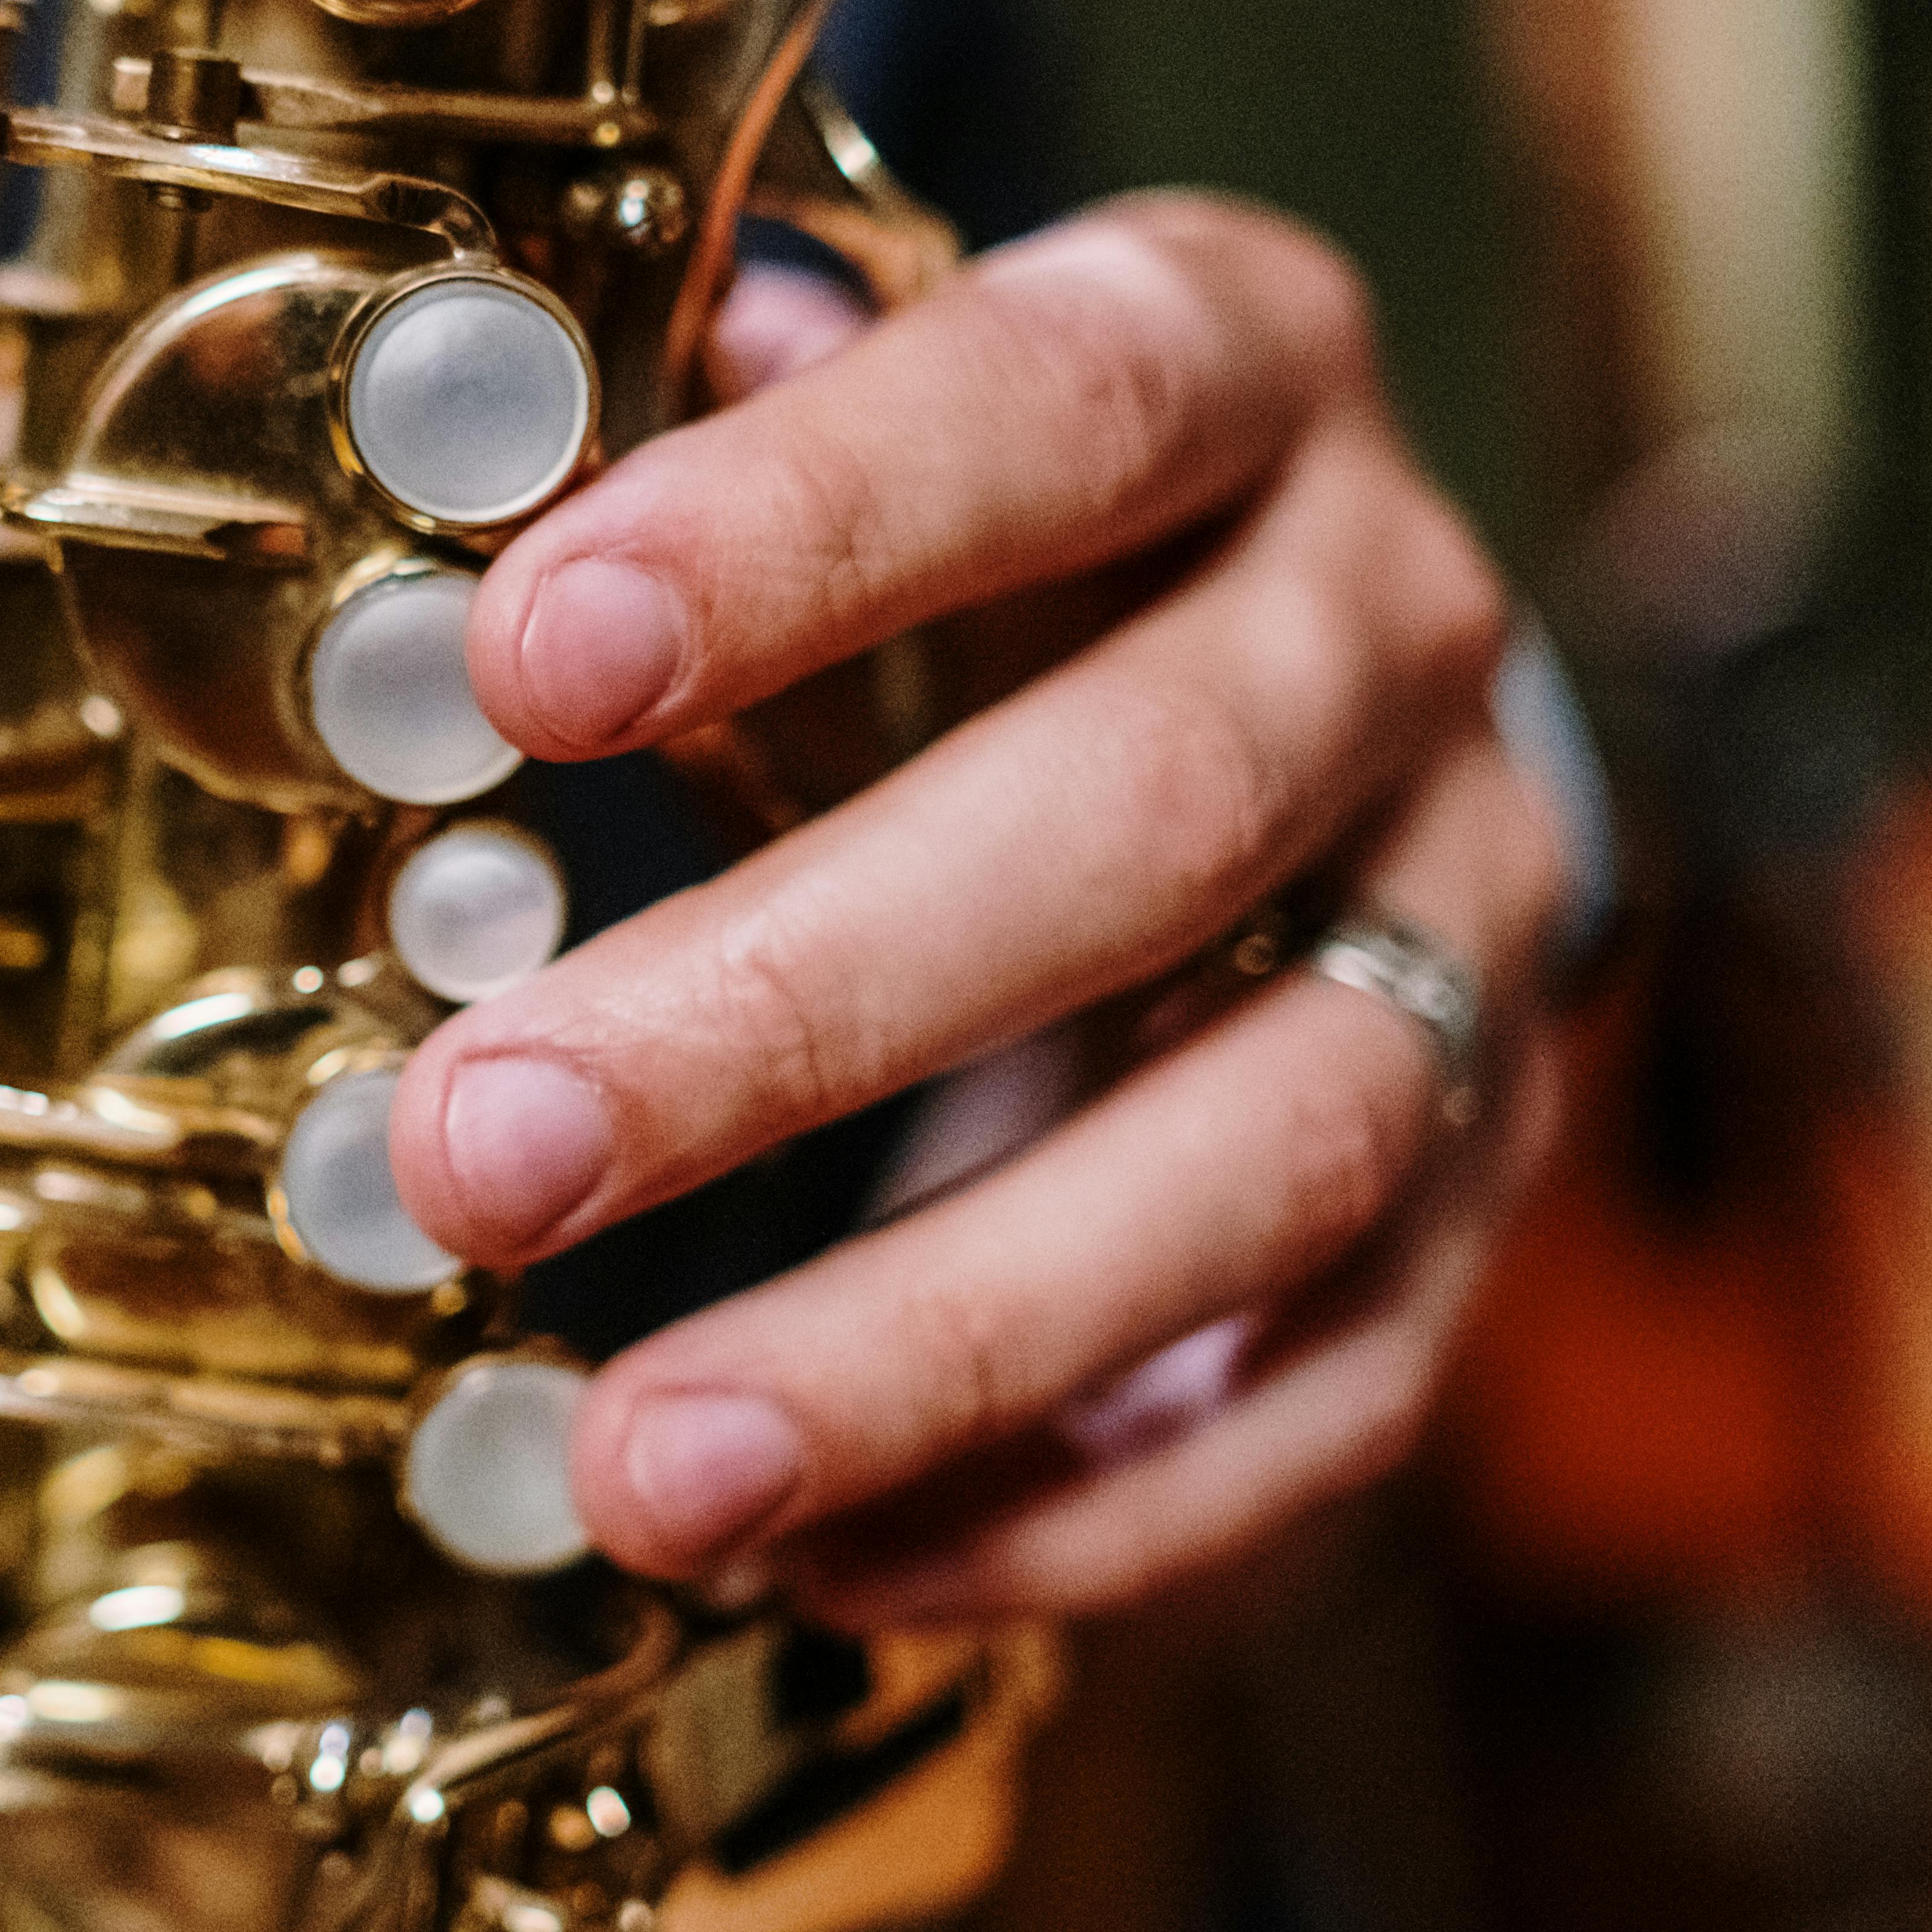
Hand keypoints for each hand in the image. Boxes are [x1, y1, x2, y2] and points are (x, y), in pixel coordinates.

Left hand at [387, 195, 1573, 1623]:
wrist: (1308, 670)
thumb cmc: (999, 537)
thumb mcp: (873, 413)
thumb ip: (704, 419)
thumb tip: (449, 419)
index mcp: (1244, 371)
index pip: (1062, 406)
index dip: (811, 528)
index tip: (526, 662)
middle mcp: (1394, 634)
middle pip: (1161, 813)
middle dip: (800, 1003)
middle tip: (485, 1155)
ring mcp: (1473, 925)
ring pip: (1275, 1142)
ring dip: (940, 1332)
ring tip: (646, 1467)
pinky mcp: (1482, 1182)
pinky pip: (1335, 1388)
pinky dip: (1083, 1505)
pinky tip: (828, 1560)